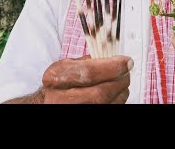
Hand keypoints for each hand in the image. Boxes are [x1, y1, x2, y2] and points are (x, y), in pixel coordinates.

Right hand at [5, 55, 131, 103]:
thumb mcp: (66, 66)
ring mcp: (72, 110)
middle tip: (127, 71)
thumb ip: (87, 61)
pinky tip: (116, 92)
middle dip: (119, 80)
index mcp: (56, 77)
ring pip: (107, 103)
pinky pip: (108, 108)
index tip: (126, 61)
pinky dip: (117, 100)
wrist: (47, 102)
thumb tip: (114, 58)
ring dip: (121, 91)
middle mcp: (60, 98)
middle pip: (100, 92)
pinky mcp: (84, 116)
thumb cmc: (59, 83)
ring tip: (122, 80)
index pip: (88, 73)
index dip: (112, 67)